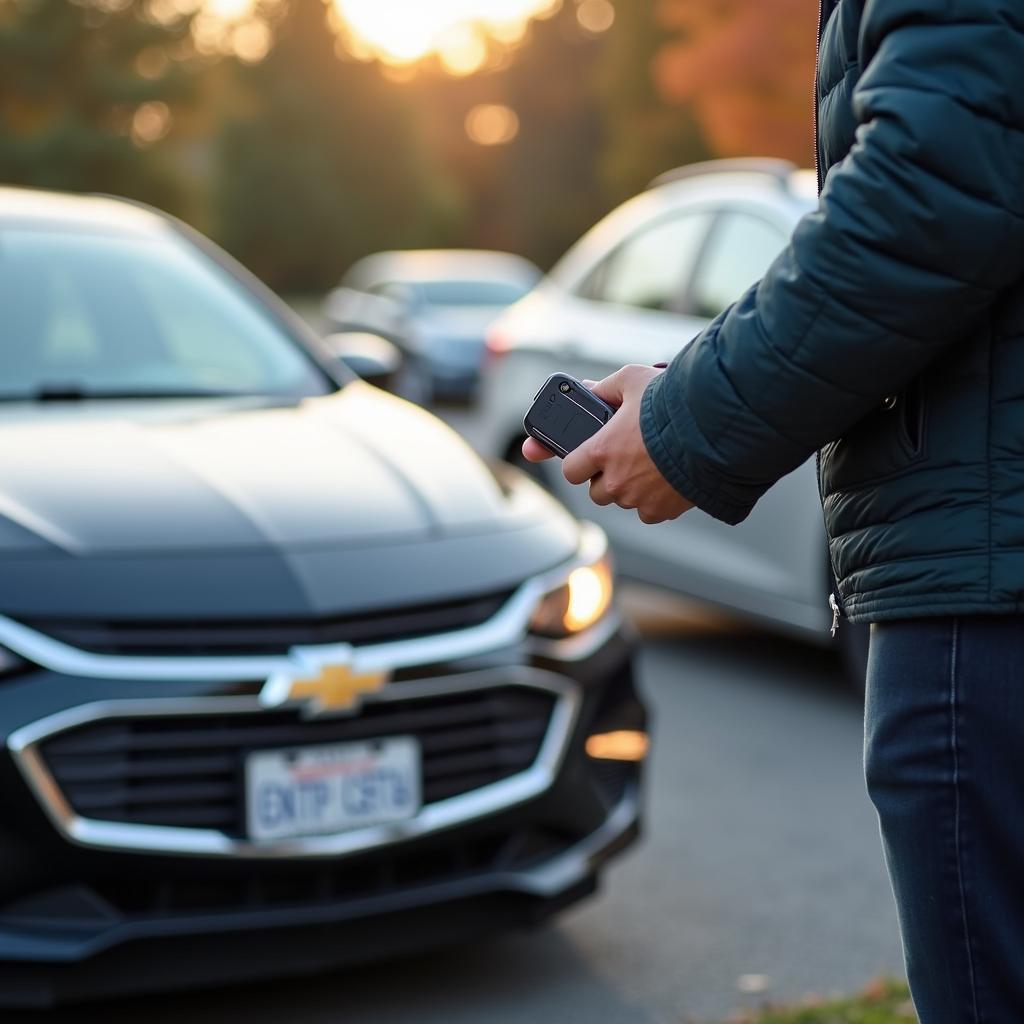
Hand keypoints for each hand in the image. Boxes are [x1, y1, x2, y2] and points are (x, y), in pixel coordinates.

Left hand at [522, 365, 693, 523]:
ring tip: (650, 466)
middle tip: (624, 459)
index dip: (579, 463)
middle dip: (606, 478)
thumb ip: (607, 387)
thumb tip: (590, 388)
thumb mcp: (634, 379)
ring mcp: (638, 499)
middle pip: (596, 492)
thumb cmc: (672, 402)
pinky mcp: (661, 510)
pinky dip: (654, 500)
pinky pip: (648, 512)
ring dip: (630, 489)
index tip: (589, 457)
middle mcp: (615, 481)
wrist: (715, 429)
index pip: (570, 470)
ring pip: (624, 502)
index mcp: (600, 451)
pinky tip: (666, 479)